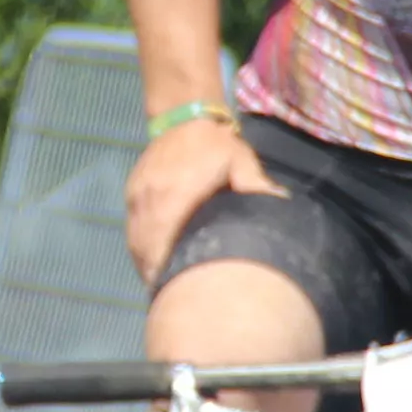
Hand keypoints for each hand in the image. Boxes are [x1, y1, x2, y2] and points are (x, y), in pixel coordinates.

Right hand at [121, 112, 273, 278]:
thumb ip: (255, 186)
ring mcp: (137, 194)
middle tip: (167, 296)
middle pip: (144, 245)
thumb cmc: (217, 144)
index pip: (162, 239)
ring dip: (144, 263)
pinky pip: (131, 227)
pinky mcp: (132, 192)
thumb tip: (279, 205)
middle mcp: (150, 196)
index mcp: (175, 192)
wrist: (184, 115)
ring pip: (135, 239)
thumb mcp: (241, 161)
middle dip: (153, 272)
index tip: (170, 289)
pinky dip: (139, 248)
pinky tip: (149, 262)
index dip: (163, 267)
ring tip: (158, 286)